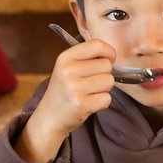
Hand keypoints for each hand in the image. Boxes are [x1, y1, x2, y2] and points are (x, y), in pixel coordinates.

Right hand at [16, 40, 115, 162]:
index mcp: (65, 58)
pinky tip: (90, 103)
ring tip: (89, 93)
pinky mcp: (82, 105)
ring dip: (104, 89)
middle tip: (91, 83)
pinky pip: (107, 98)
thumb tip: (112, 55)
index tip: (108, 60)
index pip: (97, 45)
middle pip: (107, 65)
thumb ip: (87, 57)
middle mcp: (68, 71)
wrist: (50, 117)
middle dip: (105, 74)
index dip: (109, 52)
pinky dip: (103, 102)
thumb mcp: (67, 67)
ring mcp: (75, 88)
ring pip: (109, 81)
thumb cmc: (64, 90)